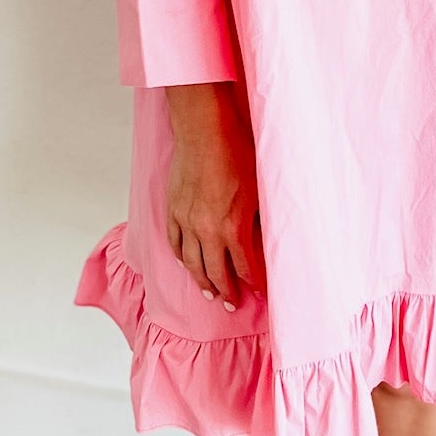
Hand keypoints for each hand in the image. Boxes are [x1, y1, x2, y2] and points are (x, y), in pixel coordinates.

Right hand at [162, 82, 265, 310]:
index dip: (253, 284)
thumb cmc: (235, 153)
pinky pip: (175, 242)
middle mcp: (207, 230)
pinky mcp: (173, 209)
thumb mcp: (258, 191)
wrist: (204, 131)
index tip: (259, 293)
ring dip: (201, 280)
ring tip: (209, 293)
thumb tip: (261, 239)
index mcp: (232, 228)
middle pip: (216, 272)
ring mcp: (186, 221)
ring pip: (192, 263)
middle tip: (231, 305)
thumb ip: (257, 220)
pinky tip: (186, 264)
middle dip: (226, 291)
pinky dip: (181, 257)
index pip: (245, 268)